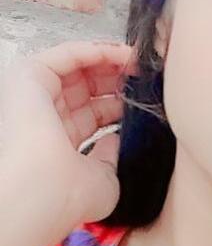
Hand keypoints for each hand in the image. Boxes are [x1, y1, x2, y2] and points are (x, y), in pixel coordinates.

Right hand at [0, 39, 137, 223]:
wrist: (48, 191)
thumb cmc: (71, 195)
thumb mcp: (104, 178)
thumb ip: (111, 157)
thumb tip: (115, 138)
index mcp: (60, 146)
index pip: (93, 117)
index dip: (120, 105)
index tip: (147, 101)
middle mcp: (46, 120)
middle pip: (87, 89)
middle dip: (118, 80)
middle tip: (147, 77)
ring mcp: (36, 97)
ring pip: (78, 68)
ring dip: (111, 62)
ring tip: (141, 62)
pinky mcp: (29, 77)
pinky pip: (68, 54)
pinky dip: (97, 50)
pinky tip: (125, 54)